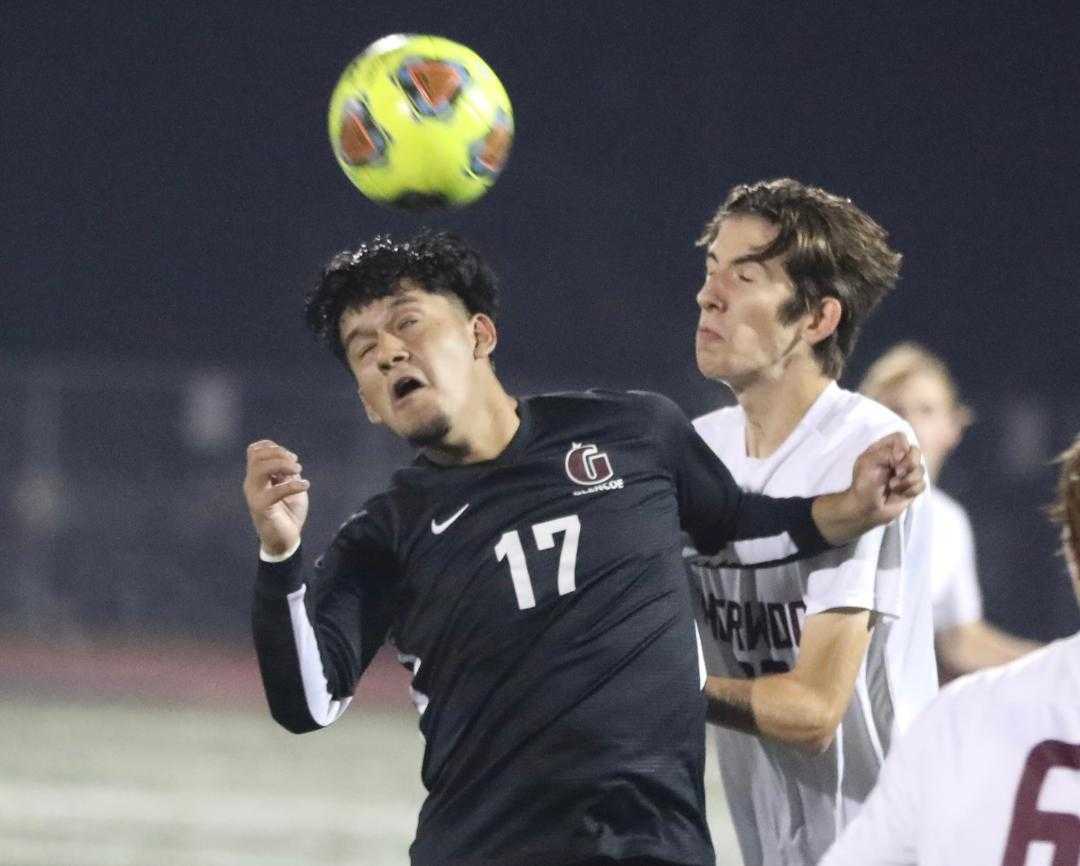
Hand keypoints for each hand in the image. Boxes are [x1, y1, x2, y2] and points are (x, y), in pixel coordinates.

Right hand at [243, 439, 309, 556]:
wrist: (285, 540)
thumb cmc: (288, 512)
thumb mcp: (291, 485)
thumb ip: (287, 472)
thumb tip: (289, 459)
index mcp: (258, 477)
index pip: (254, 451)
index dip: (273, 447)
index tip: (292, 457)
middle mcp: (252, 483)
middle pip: (255, 455)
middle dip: (279, 453)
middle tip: (296, 464)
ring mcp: (254, 495)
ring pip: (259, 468)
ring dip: (282, 465)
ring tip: (298, 471)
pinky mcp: (260, 508)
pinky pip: (273, 491)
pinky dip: (291, 485)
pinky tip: (305, 485)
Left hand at [850, 432, 925, 525]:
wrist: (866, 509)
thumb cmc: (863, 485)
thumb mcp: (868, 463)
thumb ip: (886, 453)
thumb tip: (904, 454)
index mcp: (884, 450)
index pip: (901, 437)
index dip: (902, 447)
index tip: (895, 459)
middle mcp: (897, 459)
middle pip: (915, 451)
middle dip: (908, 464)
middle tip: (897, 473)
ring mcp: (906, 473)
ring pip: (921, 469)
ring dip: (907, 480)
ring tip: (892, 486)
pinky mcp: (912, 487)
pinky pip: (922, 484)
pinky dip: (910, 490)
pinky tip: (898, 494)